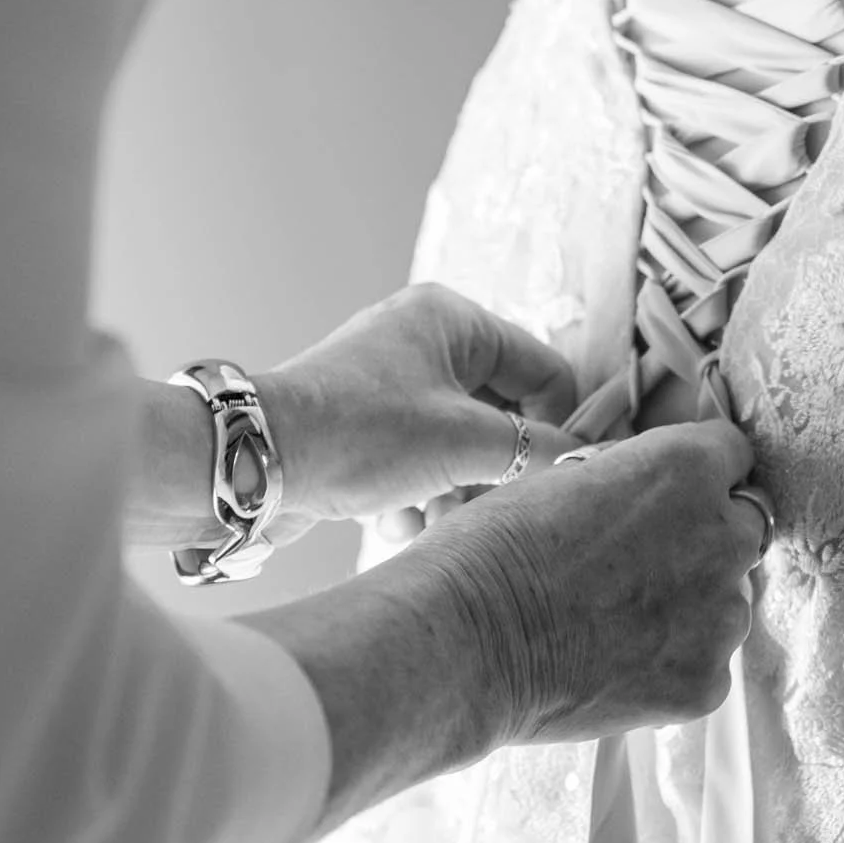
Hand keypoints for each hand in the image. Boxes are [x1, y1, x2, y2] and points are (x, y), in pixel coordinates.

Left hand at [256, 283, 576, 540]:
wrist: (255, 463)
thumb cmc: (362, 434)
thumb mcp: (467, 443)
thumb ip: (539, 450)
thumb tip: (588, 462)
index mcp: (453, 319)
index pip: (543, 370)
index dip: (560, 427)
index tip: (561, 478)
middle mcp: (421, 340)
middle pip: (500, 413)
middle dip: (496, 470)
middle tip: (490, 508)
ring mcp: (388, 382)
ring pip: (458, 445)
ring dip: (455, 492)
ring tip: (432, 522)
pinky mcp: (362, 423)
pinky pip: (416, 459)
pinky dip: (415, 495)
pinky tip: (394, 523)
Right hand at [422, 419, 765, 745]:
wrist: (464, 644)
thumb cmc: (494, 549)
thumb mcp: (567, 477)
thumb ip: (630, 479)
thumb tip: (650, 490)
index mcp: (687, 469)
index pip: (731, 452)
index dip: (700, 471)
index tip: (673, 492)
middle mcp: (722, 537)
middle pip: (744, 525)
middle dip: (707, 535)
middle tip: (645, 560)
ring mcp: (721, 617)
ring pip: (729, 600)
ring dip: (693, 602)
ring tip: (618, 620)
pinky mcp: (706, 684)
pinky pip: (706, 663)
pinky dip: (673, 662)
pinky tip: (615, 664)